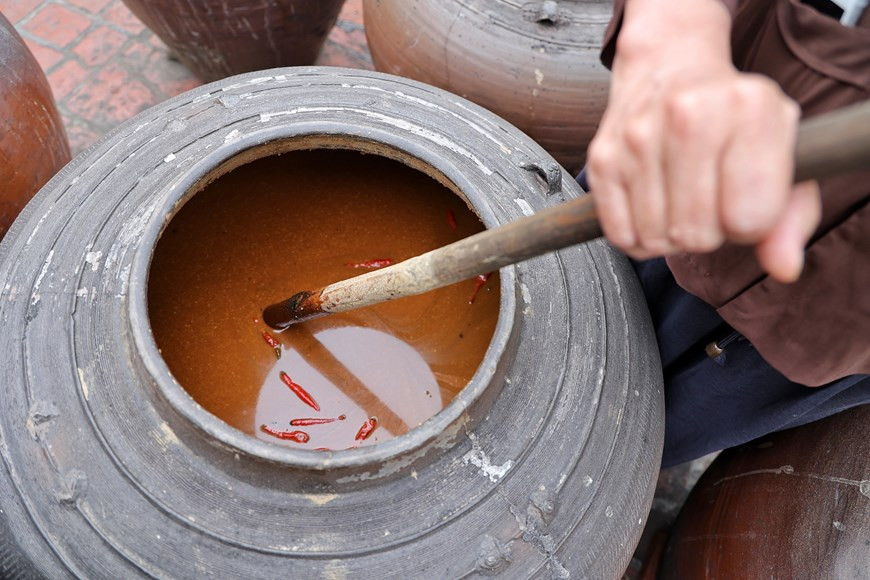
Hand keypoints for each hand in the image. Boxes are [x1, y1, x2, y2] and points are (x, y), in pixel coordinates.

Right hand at [587, 0, 820, 282]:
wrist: (668, 69)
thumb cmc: (733, 121)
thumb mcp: (783, 156)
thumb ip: (792, 218)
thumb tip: (783, 269)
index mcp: (751, 109)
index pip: (750, 220)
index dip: (750, 224)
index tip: (743, 198)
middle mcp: (690, 116)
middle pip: (698, 236)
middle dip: (708, 234)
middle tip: (708, 202)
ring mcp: (639, 137)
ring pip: (657, 241)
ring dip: (671, 236)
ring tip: (679, 202)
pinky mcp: (602, 158)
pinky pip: (621, 237)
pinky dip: (638, 238)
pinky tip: (652, 209)